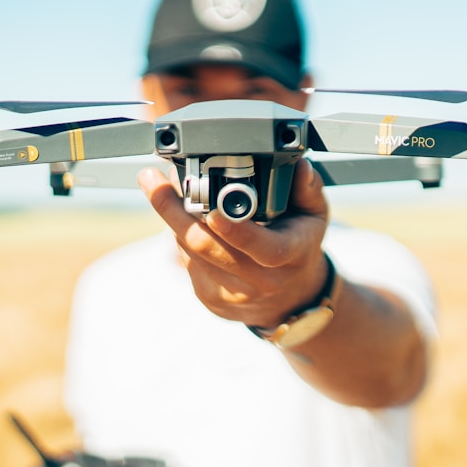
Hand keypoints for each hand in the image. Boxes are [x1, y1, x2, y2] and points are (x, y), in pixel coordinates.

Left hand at [138, 159, 330, 327]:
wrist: (291, 300)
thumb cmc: (300, 249)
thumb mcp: (314, 217)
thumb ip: (308, 189)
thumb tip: (299, 165)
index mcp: (288, 257)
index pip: (261, 246)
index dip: (233, 229)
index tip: (210, 207)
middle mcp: (258, 281)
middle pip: (205, 246)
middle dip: (173, 210)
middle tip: (152, 179)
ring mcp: (231, 294)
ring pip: (189, 251)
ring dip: (172, 217)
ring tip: (161, 188)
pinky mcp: (210, 299)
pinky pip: (186, 261)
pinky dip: (182, 236)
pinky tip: (184, 219)